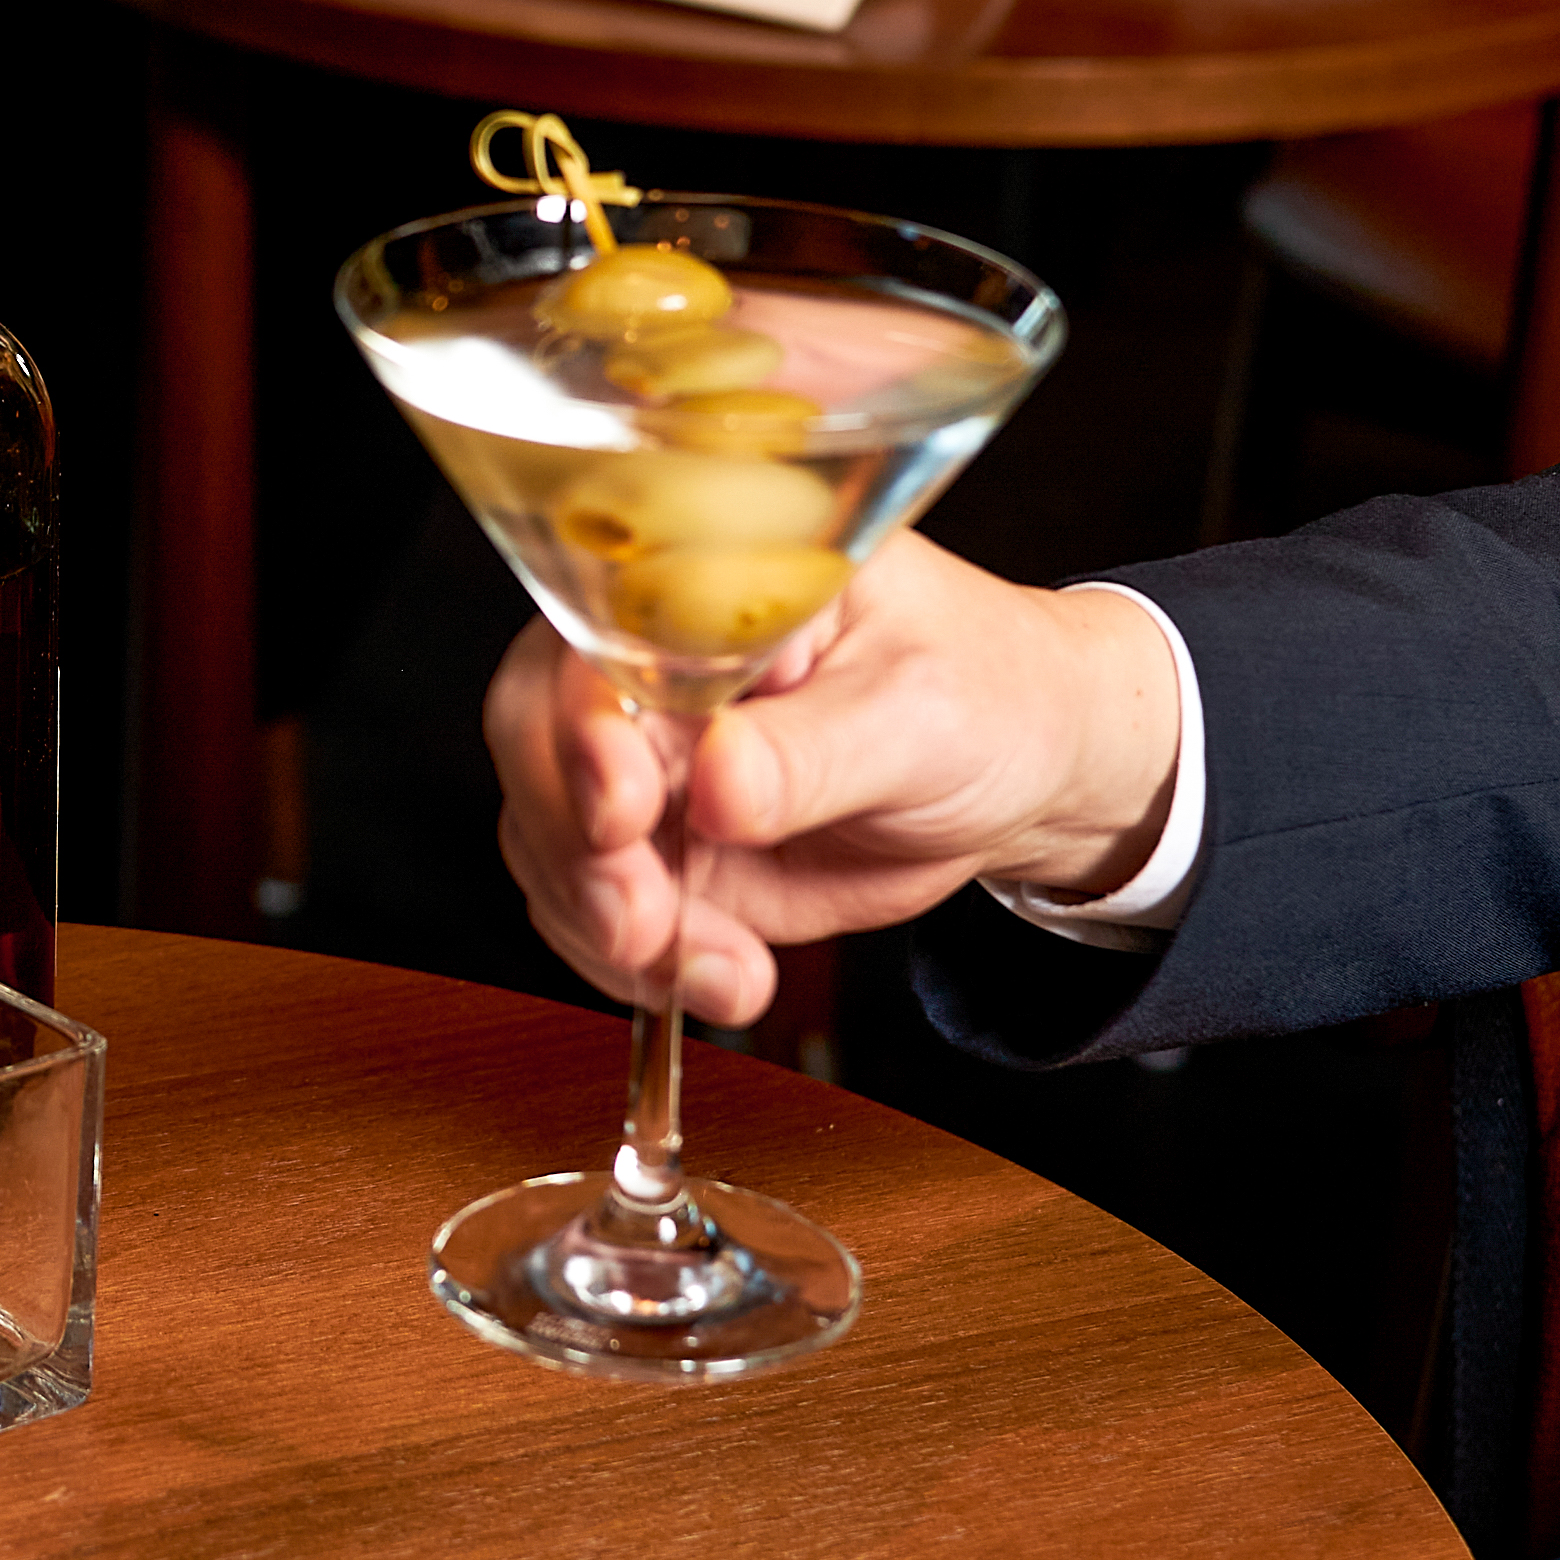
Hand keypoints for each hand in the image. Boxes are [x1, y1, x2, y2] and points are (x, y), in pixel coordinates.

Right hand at [486, 533, 1185, 1021]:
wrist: (1021, 766)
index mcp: (704, 580)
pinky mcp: (654, 845)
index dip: (580, 725)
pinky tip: (721, 978)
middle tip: (645, 926)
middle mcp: (646, 662)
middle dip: (579, 851)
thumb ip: (816, 751)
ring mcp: (642, 758)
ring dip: (612, 926)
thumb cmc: (982, 690)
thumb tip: (717, 785)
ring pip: (551, 843)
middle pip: (538, 744)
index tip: (620, 808)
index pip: (593, 636)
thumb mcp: (921, 711)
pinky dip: (639, 964)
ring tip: (726, 973)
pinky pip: (592, 909)